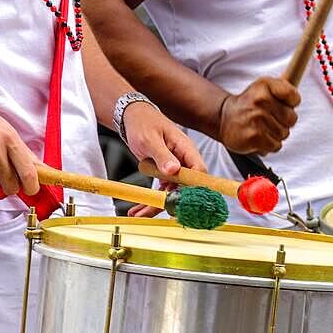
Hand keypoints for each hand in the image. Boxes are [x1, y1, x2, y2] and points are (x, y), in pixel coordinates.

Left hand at [122, 102, 207, 216]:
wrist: (134, 118)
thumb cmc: (144, 123)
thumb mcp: (150, 139)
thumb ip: (162, 155)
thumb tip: (174, 171)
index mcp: (186, 150)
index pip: (199, 172)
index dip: (196, 187)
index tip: (186, 201)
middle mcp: (184, 162)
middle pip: (186, 188)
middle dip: (173, 203)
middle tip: (160, 212)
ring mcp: (176, 170)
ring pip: (172, 193)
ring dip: (156, 205)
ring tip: (138, 214)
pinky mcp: (166, 175)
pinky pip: (162, 191)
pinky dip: (150, 200)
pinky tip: (138, 209)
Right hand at [218, 77, 300, 154]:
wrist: (224, 119)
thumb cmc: (249, 104)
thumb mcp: (264, 88)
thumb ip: (284, 89)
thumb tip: (296, 98)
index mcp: (265, 85)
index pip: (294, 96)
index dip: (292, 103)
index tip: (282, 104)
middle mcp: (261, 100)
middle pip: (292, 118)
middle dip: (283, 121)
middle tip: (269, 118)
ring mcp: (257, 119)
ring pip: (284, 133)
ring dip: (275, 134)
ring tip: (261, 127)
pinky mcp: (255, 137)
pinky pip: (276, 145)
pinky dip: (269, 145)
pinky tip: (258, 137)